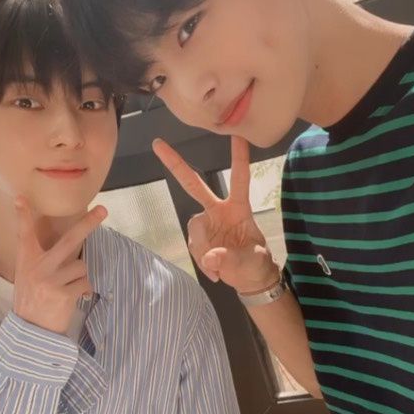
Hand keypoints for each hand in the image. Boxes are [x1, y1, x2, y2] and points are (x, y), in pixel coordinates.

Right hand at [13, 197, 106, 333]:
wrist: (31, 330)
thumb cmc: (34, 298)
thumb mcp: (29, 275)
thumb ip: (42, 258)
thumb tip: (71, 244)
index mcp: (27, 260)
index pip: (25, 233)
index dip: (23, 215)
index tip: (22, 198)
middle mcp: (38, 267)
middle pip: (69, 240)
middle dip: (88, 224)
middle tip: (103, 210)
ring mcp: (51, 280)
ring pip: (82, 267)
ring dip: (79, 277)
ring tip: (66, 288)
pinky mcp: (63, 294)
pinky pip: (85, 283)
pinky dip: (83, 291)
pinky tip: (72, 299)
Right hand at [153, 135, 279, 293]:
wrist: (249, 279)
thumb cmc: (256, 263)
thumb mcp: (252, 261)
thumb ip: (232, 259)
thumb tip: (210, 257)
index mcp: (239, 207)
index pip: (240, 178)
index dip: (239, 157)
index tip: (238, 134)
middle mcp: (219, 210)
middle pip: (194, 185)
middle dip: (176, 164)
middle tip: (158, 144)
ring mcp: (207, 224)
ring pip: (194, 229)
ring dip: (203, 249)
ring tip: (218, 268)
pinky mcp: (200, 239)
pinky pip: (194, 246)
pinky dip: (203, 262)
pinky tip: (215, 272)